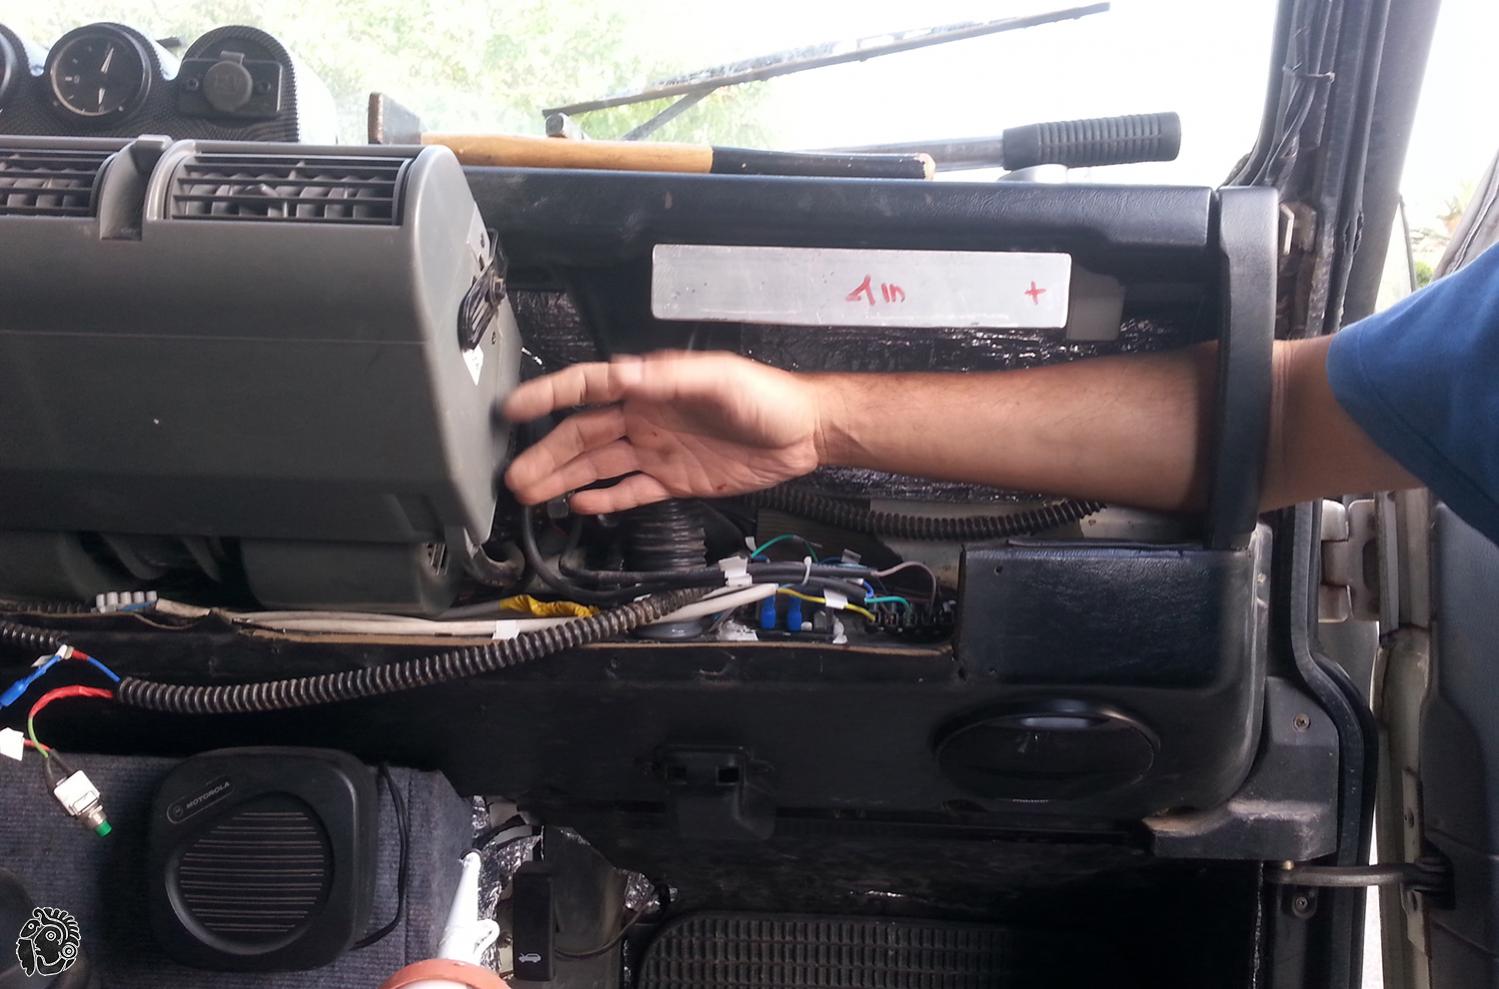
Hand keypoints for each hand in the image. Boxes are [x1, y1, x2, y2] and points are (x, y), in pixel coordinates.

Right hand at [501, 351, 826, 513]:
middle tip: (514, 473)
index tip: (515, 406)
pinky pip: (630, 489)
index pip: (588, 388)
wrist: (803, 433)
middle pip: (583, 434)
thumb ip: (670, 376)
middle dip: (547, 453)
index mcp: (650, 387)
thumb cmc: (766, 396)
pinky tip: (580, 505)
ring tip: (531, 493)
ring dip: (564, 479)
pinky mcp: (674, 479)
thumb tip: (625, 372)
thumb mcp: (718, 379)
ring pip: (598, 466)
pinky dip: (605, 498)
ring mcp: (657, 450)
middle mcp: (646, 417)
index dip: (549, 395)